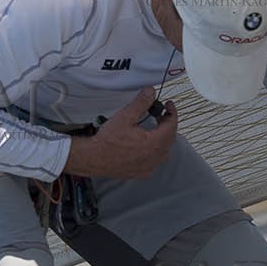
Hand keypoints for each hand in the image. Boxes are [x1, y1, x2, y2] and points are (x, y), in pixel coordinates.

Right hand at [63, 87, 177, 178]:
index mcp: (153, 143)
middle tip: (161, 114)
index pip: (172, 126)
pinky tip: (147, 145)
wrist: (94, 158)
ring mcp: (148, 166)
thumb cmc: (107, 141)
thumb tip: (150, 93)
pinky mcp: (141, 172)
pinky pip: (155, 161)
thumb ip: (141, 103)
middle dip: (168, 124)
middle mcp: (154, 157)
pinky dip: (156, 151)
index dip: (172, 113)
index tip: (168, 105)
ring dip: (163, 138)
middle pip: (170, 138)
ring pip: (164, 151)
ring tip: (155, 128)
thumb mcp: (125, 116)